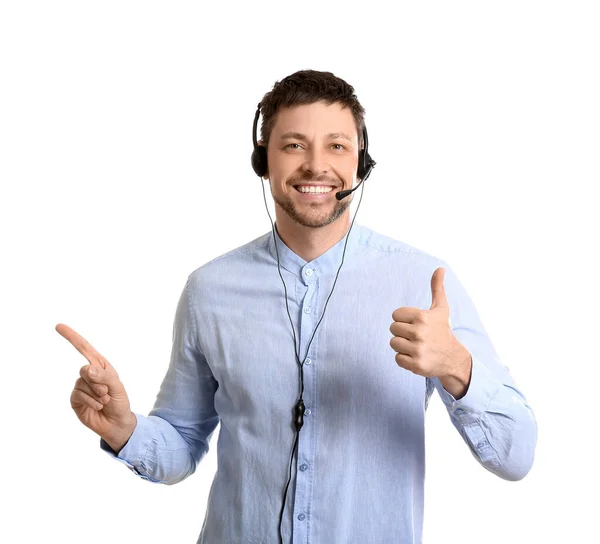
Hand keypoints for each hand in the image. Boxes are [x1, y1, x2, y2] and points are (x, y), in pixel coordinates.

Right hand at [56, 323, 136, 451]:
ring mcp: (80, 386)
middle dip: (98, 383)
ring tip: (104, 401)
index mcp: (100, 366)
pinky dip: (91, 401)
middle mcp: (89, 374)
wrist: (116, 423)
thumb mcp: (116, 387)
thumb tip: (87, 368)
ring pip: (82, 384)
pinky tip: (98, 407)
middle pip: (84, 369)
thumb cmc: (119, 402)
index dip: (72, 337)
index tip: (58, 326)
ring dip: (96, 394)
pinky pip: (78, 395)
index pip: (84, 348)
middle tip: (107, 393)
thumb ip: (103, 376)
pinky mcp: (75, 399)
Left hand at [389, 267, 469, 379]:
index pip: (395, 315)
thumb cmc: (442, 330)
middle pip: (393, 329)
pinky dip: (405, 359)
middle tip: (416, 336)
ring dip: (402, 346)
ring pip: (393, 343)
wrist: (453, 358)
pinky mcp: (416, 365)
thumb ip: (437, 288)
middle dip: (402, 332)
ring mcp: (417, 350)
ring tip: (416, 346)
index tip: (416, 324)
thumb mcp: (441, 308)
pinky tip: (417, 356)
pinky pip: (397, 358)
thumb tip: (440, 268)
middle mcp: (419, 333)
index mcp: (422, 317)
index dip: (403, 319)